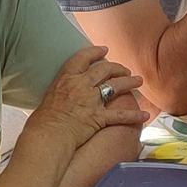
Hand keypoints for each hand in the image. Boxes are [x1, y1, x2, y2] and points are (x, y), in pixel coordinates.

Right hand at [33, 45, 148, 146]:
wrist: (46, 137)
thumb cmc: (42, 122)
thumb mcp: (48, 97)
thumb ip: (61, 92)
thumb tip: (65, 94)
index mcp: (65, 79)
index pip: (83, 58)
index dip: (95, 52)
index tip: (104, 50)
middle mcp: (81, 86)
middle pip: (104, 69)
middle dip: (118, 67)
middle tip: (125, 69)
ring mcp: (91, 101)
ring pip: (116, 86)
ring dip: (129, 82)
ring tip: (138, 81)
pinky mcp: (99, 117)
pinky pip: (121, 114)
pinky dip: (134, 115)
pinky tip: (145, 116)